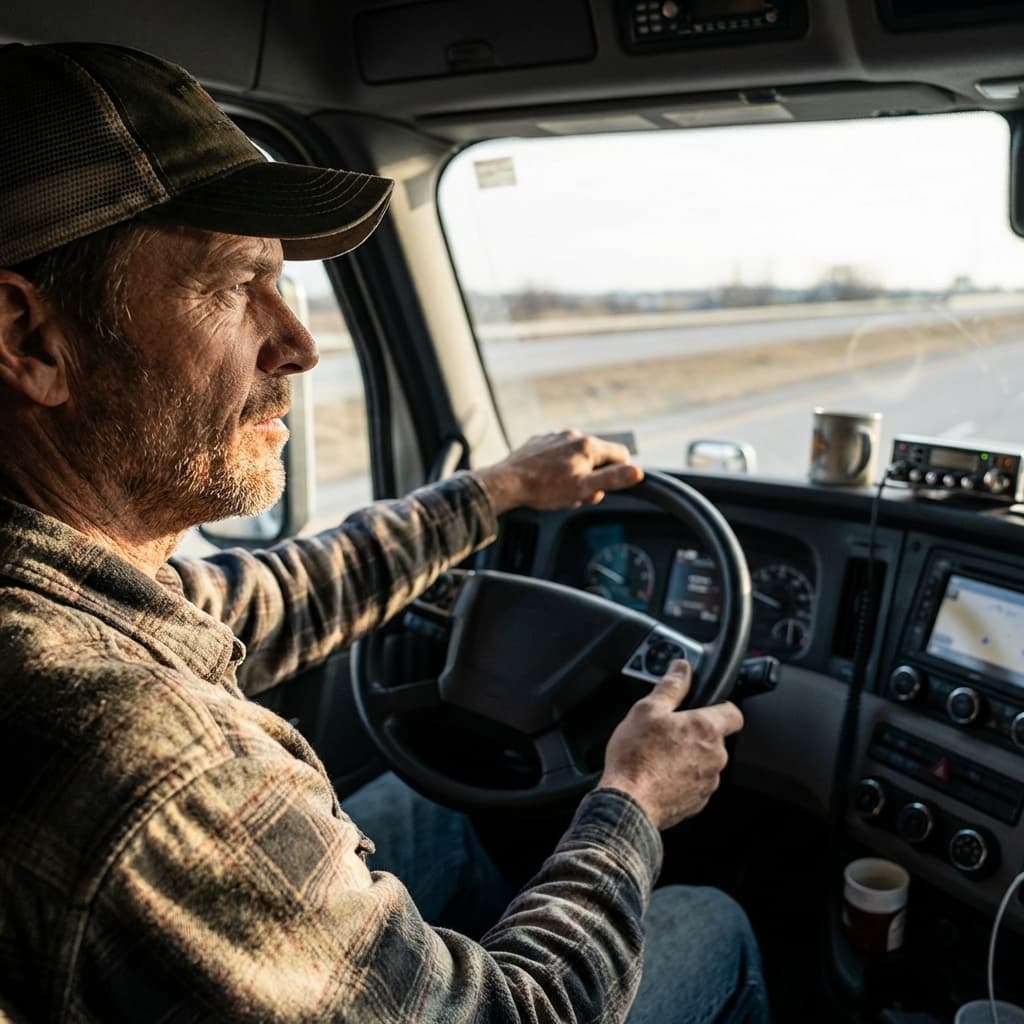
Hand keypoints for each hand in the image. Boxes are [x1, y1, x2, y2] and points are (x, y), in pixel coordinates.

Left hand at [475, 430, 642, 515]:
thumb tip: (637, 472)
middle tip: (577, 494)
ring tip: (559, 489)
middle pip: (597, 457)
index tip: (604, 487)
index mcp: (588, 446)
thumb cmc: (544, 488)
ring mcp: (555, 436)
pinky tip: (546, 480)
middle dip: (592, 477)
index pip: (621, 454)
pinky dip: (557, 466)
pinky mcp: (540, 442)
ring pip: (577, 456)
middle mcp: (573, 435)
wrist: (506, 483)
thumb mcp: (583, 488)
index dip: (618, 473)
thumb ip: (612, 479)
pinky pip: (557, 453)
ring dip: (575, 472)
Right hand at [597, 660, 743, 830]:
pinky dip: (681, 778)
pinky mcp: (697, 802)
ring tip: (659, 755)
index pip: (733, 713)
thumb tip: (681, 668)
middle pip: (715, 738)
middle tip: (668, 732)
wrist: (628, 803)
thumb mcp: (647, 710)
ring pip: (705, 762)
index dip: (721, 707)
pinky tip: (659, 775)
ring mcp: (708, 782)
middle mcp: (715, 756)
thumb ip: (670, 686)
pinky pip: (695, 784)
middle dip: (696, 734)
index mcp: (706, 729)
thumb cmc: (636, 756)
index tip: (705, 707)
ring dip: (689, 757)